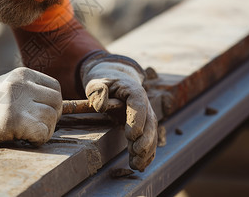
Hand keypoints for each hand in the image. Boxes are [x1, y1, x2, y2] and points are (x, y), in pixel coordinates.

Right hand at [0, 67, 61, 145]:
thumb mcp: (11, 85)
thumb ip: (32, 89)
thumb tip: (59, 104)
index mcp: (23, 74)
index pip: (55, 87)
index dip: (52, 103)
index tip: (40, 111)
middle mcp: (21, 84)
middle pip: (57, 102)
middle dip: (52, 116)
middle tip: (36, 123)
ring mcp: (17, 102)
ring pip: (51, 117)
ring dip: (44, 129)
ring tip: (28, 130)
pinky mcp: (14, 120)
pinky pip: (43, 132)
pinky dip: (39, 139)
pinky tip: (26, 138)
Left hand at [81, 53, 157, 170]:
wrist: (116, 83)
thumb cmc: (104, 84)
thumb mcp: (97, 84)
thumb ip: (97, 91)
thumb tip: (100, 105)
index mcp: (134, 91)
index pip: (139, 106)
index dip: (137, 121)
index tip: (131, 135)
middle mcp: (145, 105)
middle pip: (150, 122)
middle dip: (145, 139)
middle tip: (135, 152)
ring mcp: (147, 116)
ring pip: (152, 134)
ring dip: (146, 151)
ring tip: (136, 165)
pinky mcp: (145, 127)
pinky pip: (149, 141)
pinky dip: (146, 154)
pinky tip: (140, 166)